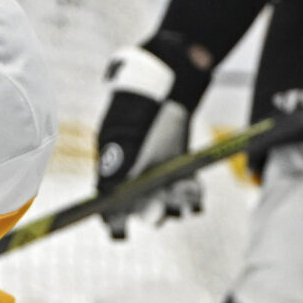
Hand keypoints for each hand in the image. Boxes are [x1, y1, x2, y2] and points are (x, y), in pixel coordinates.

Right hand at [95, 35, 206, 236]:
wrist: (171, 75)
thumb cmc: (142, 97)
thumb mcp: (127, 125)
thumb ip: (121, 155)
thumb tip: (108, 190)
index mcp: (112, 166)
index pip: (107, 202)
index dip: (113, 218)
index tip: (121, 227)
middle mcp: (134, 175)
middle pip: (138, 208)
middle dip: (150, 211)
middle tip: (160, 207)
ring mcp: (158, 174)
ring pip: (165, 203)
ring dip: (175, 203)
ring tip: (185, 191)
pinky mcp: (179, 169)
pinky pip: (186, 193)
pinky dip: (192, 195)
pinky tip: (195, 188)